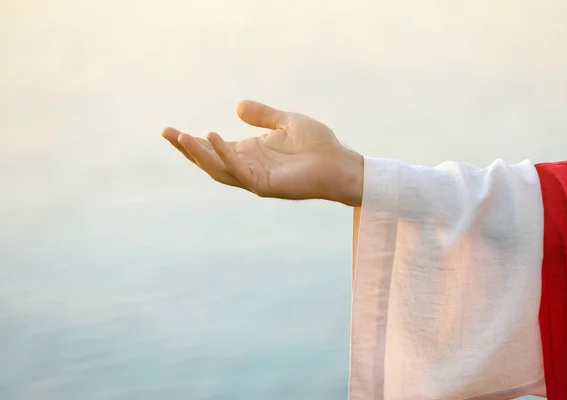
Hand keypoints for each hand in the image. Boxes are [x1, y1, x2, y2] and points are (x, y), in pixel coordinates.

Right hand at [161, 100, 363, 205]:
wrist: (341, 163)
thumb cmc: (318, 145)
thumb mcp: (286, 122)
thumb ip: (263, 115)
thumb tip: (237, 106)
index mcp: (250, 154)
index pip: (214, 149)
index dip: (193, 141)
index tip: (170, 130)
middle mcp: (248, 168)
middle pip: (209, 162)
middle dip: (187, 149)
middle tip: (166, 132)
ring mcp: (255, 179)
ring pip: (218, 169)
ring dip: (198, 154)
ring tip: (181, 136)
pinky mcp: (266, 185)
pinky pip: (239, 171)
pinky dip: (225, 155)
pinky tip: (213, 137)